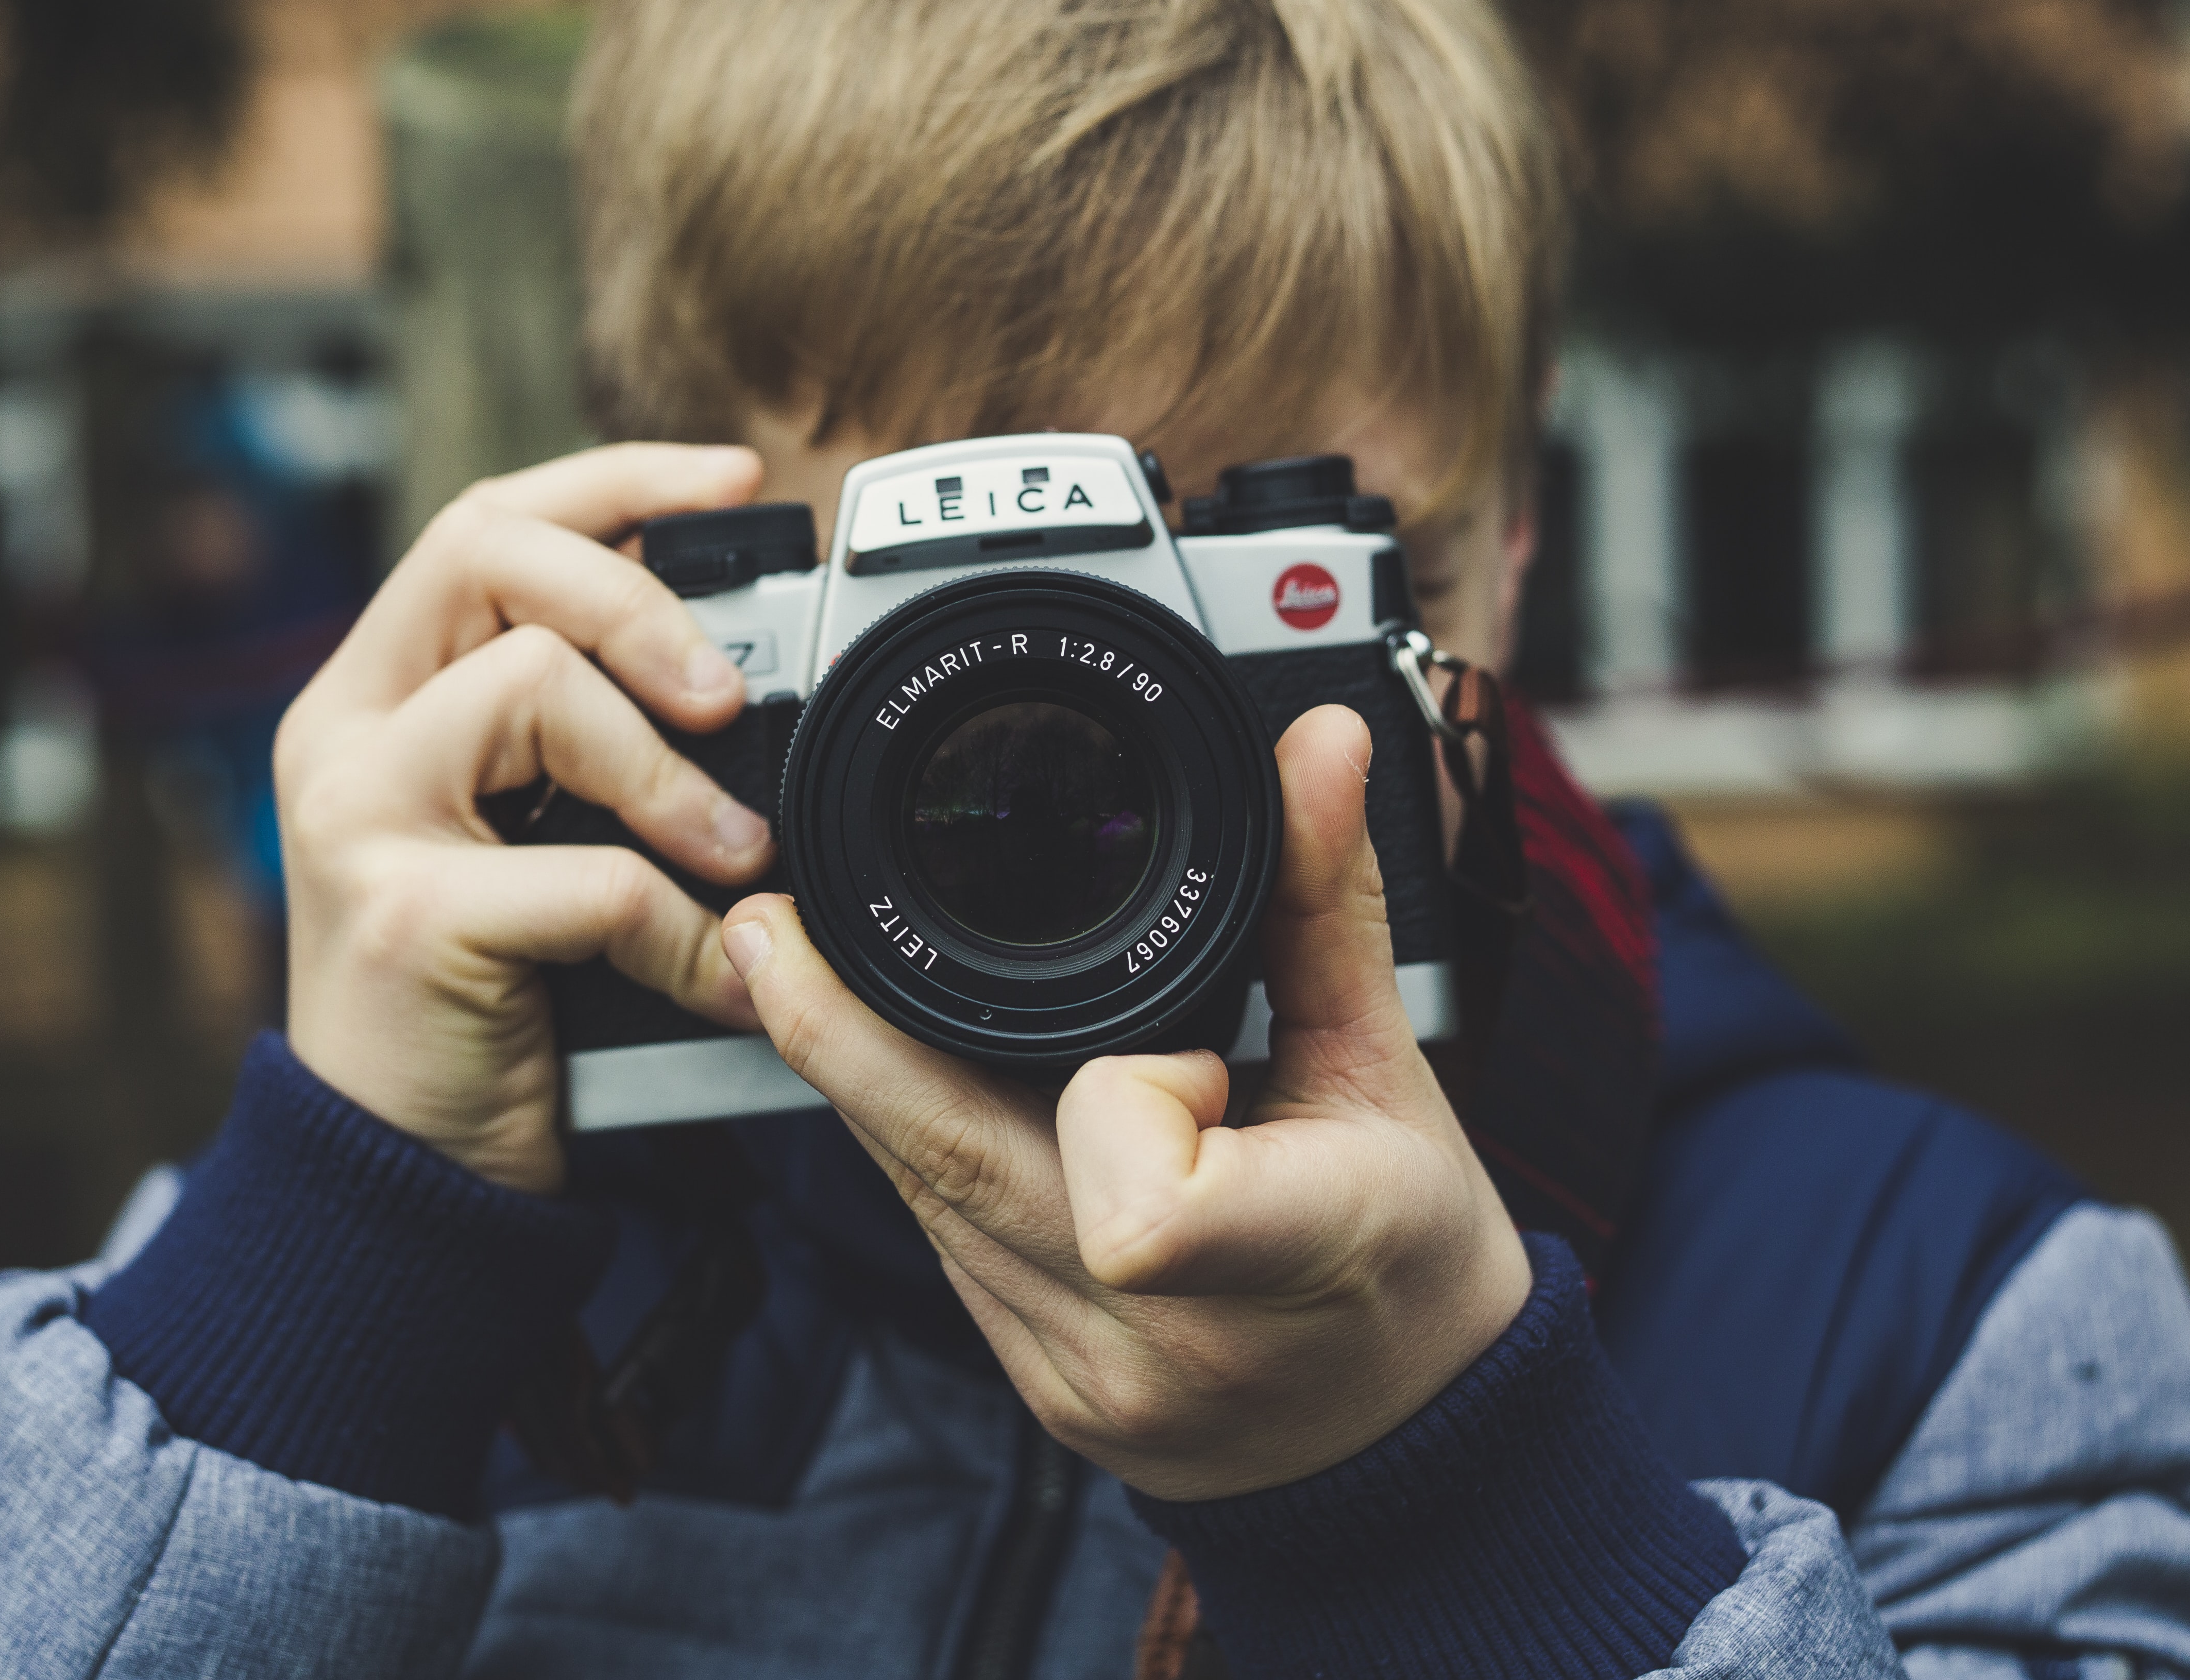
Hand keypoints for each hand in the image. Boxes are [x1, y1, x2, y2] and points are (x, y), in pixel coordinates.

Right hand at [276, 444, 776, 1192]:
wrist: (397, 1178)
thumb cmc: (483, 1002)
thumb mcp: (528, 841)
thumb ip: (585, 748)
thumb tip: (742, 679)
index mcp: (376, 697)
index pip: (484, 522)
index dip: (611, 480)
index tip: (733, 480)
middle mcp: (342, 733)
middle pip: (491, 555)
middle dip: (637, 599)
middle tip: (727, 696)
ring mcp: (354, 817)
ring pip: (534, 687)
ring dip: (669, 774)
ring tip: (737, 860)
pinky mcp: (403, 917)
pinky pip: (590, 876)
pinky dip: (683, 932)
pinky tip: (715, 980)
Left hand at [720, 704, 1530, 1500]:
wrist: (1404, 1447)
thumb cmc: (1415, 1257)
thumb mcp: (1395, 1074)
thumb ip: (1327, 901)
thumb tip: (1315, 742)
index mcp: (1290, 1258)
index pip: (1141, 1202)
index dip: (1130, 1096)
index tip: (1183, 1055)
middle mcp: (1162, 1337)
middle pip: (954, 1164)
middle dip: (845, 1034)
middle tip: (774, 928)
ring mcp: (1082, 1374)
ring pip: (925, 1198)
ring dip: (877, 1084)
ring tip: (827, 976)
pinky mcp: (1035, 1390)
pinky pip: (942, 1242)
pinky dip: (929, 1154)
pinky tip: (942, 1091)